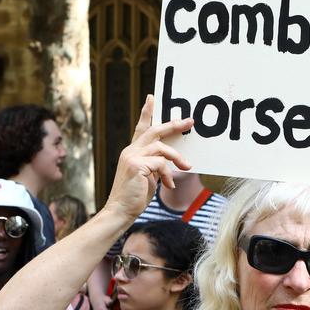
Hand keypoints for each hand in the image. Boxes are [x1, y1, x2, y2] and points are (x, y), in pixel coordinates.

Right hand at [104, 95, 193, 221]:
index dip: (147, 113)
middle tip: (189, 121)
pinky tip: (168, 185)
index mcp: (132, 152)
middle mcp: (130, 151)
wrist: (120, 211)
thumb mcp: (148, 177)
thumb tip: (170, 161)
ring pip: (161, 148)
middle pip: (154, 130)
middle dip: (173, 125)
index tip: (152, 98)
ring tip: (187, 167)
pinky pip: (161, 163)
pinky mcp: (136, 165)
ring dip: (177, 157)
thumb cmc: (134, 197)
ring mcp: (132, 157)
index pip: (140, 128)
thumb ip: (156, 166)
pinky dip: (168, 174)